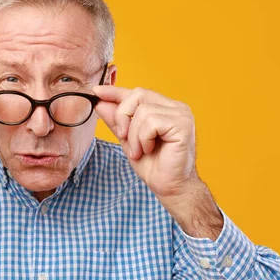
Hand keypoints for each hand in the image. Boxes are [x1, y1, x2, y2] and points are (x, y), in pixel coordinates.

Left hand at [92, 85, 222, 238]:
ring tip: (140, 151)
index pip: (137, 93)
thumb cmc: (154, 167)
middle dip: (123, 116)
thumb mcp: (128, 140)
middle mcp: (175, 107)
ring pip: (143, 111)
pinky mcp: (183, 124)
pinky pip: (151, 122)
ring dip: (134, 135)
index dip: (116, 91)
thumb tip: (100, 102)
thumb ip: (117, 121)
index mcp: (164, 108)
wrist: (170, 188)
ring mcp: (181, 114)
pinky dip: (143, 138)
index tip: (97, 91)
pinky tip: (149, 150)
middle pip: (138, 95)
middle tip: (123, 138)